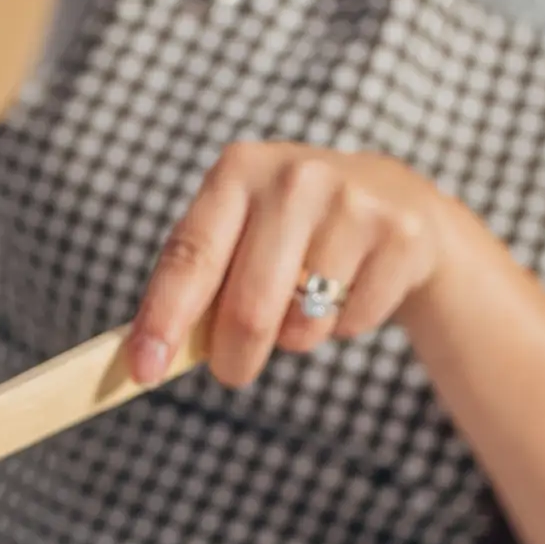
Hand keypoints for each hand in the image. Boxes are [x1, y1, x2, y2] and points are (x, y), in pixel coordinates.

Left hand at [122, 142, 450, 386]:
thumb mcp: (239, 235)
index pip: (190, 257)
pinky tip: (352, 287)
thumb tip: (147, 358)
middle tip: (232, 372)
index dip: (164, 319)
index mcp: (237, 171)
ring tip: (308, 300)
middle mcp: (294, 177)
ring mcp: (353, 203)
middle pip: (249, 307)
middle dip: (233, 357)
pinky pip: (351, 323)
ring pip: (303, 325)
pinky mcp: (401, 236)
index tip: (143, 369)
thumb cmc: (290, 232)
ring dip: (296, 337)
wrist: (394, 202)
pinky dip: (342, 326)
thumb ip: (195, 286)